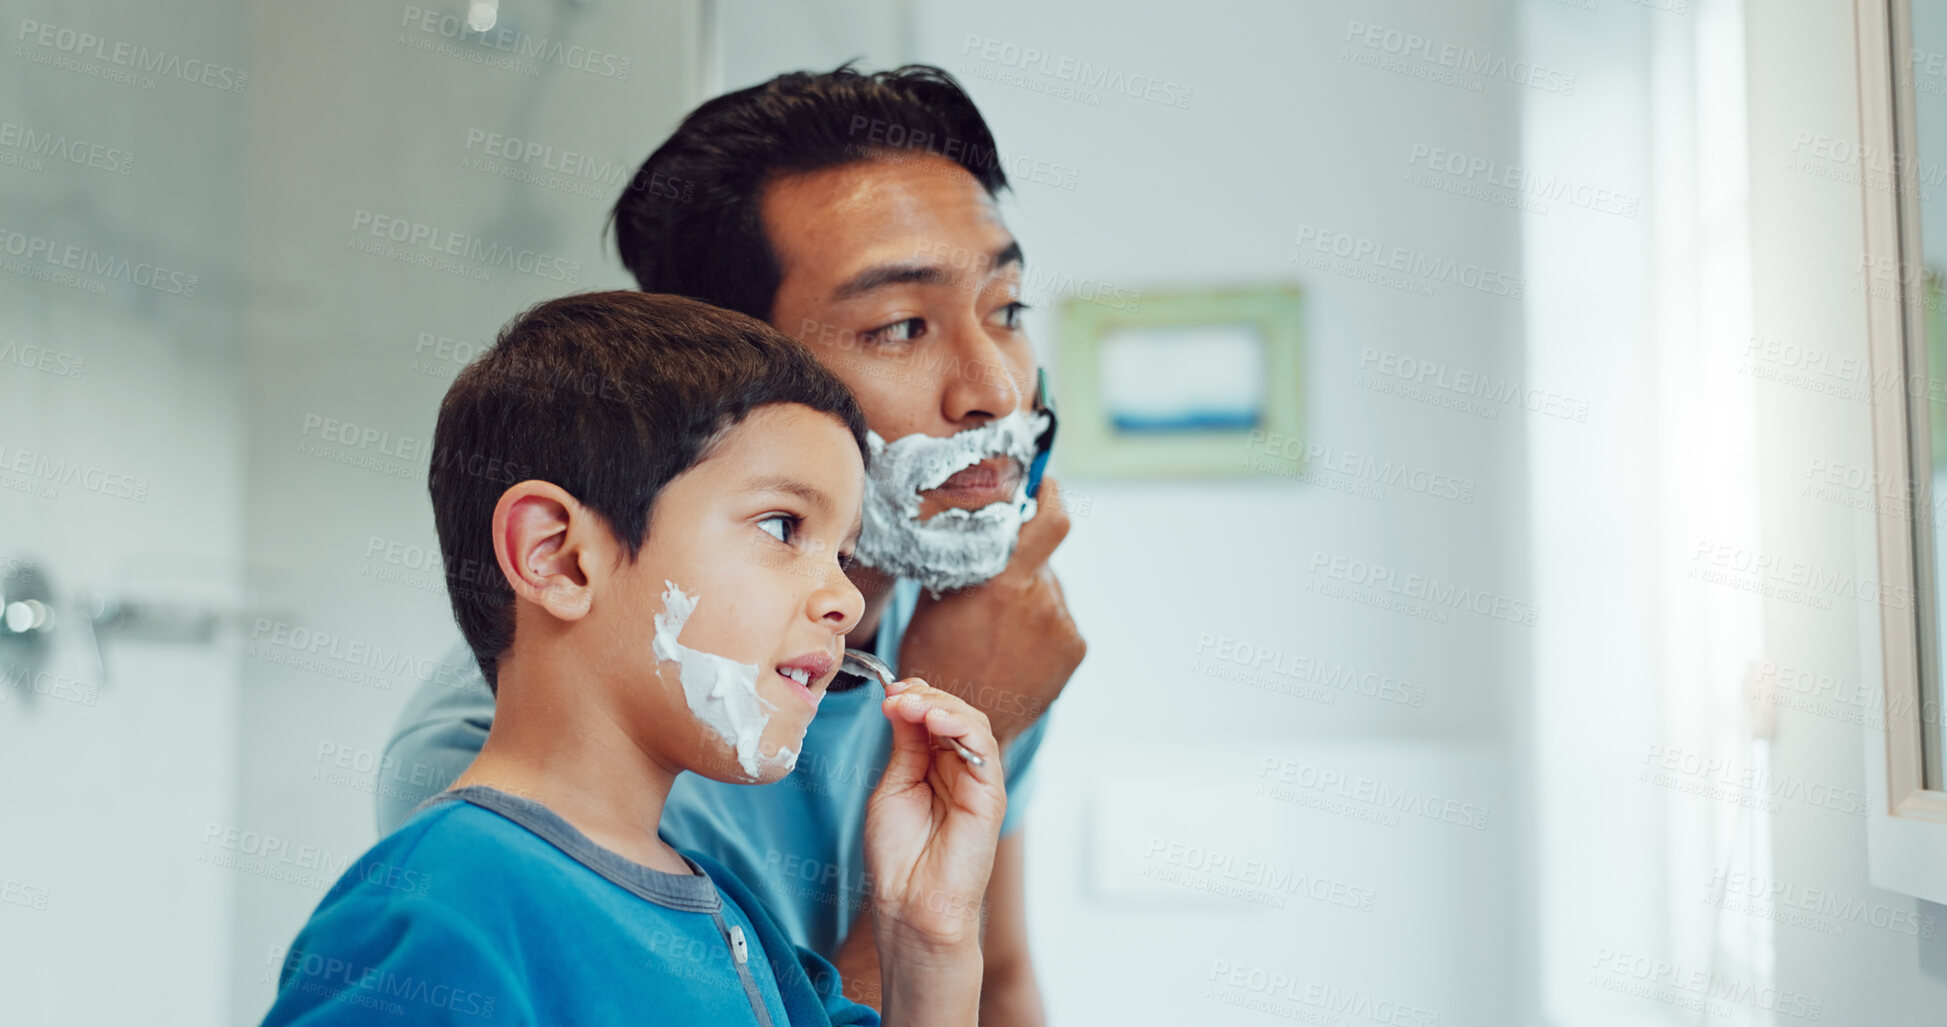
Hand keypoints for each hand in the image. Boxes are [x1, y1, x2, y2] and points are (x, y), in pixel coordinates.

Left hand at [865, 677, 1006, 959]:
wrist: (909, 902)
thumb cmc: (898, 855)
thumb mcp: (893, 786)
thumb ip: (905, 746)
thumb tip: (902, 701)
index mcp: (934, 766)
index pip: (932, 716)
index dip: (915, 697)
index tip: (889, 691)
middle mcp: (959, 769)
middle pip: (954, 713)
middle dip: (926, 697)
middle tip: (898, 695)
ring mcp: (977, 781)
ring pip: (972, 724)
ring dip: (941, 706)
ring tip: (912, 705)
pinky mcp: (990, 795)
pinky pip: (984, 750)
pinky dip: (961, 727)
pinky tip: (935, 721)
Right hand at [898, 476, 1087, 744]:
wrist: (963, 724)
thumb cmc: (938, 663)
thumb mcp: (935, 602)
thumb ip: (965, 560)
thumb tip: (979, 522)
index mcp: (1005, 582)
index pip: (1050, 519)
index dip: (1049, 496)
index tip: (1043, 487)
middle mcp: (1041, 600)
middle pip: (1039, 559)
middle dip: (1020, 565)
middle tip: (993, 592)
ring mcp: (1062, 626)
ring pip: (1047, 590)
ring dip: (1028, 598)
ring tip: (998, 630)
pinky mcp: (1073, 647)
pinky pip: (1057, 618)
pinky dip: (1039, 624)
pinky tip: (1013, 646)